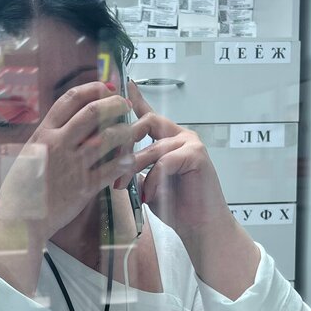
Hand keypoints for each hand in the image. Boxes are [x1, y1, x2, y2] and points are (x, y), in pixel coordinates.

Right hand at [0, 81, 142, 237]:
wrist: (20, 220)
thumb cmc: (22, 188)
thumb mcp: (29, 154)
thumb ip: (48, 137)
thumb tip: (66, 123)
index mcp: (44, 134)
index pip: (70, 99)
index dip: (92, 89)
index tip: (106, 88)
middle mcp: (59, 144)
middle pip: (93, 113)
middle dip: (114, 104)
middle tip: (125, 106)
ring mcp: (73, 165)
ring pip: (107, 138)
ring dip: (125, 131)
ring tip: (133, 130)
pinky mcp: (84, 187)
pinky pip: (111, 169)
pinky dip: (124, 161)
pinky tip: (130, 159)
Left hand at [120, 81, 227, 234]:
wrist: (201, 227)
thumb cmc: (176, 207)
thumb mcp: (148, 184)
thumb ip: (136, 168)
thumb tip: (115, 162)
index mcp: (168, 139)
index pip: (149, 114)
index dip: (135, 99)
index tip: (122, 83)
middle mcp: (180, 136)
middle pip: (146, 122)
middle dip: (123, 142)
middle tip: (110, 163)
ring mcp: (191, 143)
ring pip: (152, 147)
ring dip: (132, 168)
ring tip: (122, 186)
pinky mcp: (197, 155)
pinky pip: (165, 162)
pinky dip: (154, 180)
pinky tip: (150, 195)